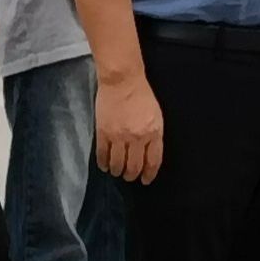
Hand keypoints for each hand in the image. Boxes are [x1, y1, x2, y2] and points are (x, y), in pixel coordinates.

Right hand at [94, 69, 165, 184]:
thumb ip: (154, 134)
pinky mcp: (103, 132)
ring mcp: (119, 136)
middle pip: (134, 165)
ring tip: (117, 172)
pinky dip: (103, 163)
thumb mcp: (156, 115)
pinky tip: (104, 166)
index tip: (146, 180)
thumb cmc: (141, 94)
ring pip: (118, 163)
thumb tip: (149, 151)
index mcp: (153, 133)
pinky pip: (103, 154)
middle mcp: (137, 138)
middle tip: (129, 177)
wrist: (122, 80)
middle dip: (132, 175)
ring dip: (117, 171)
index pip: (153, 161)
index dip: (149, 173)